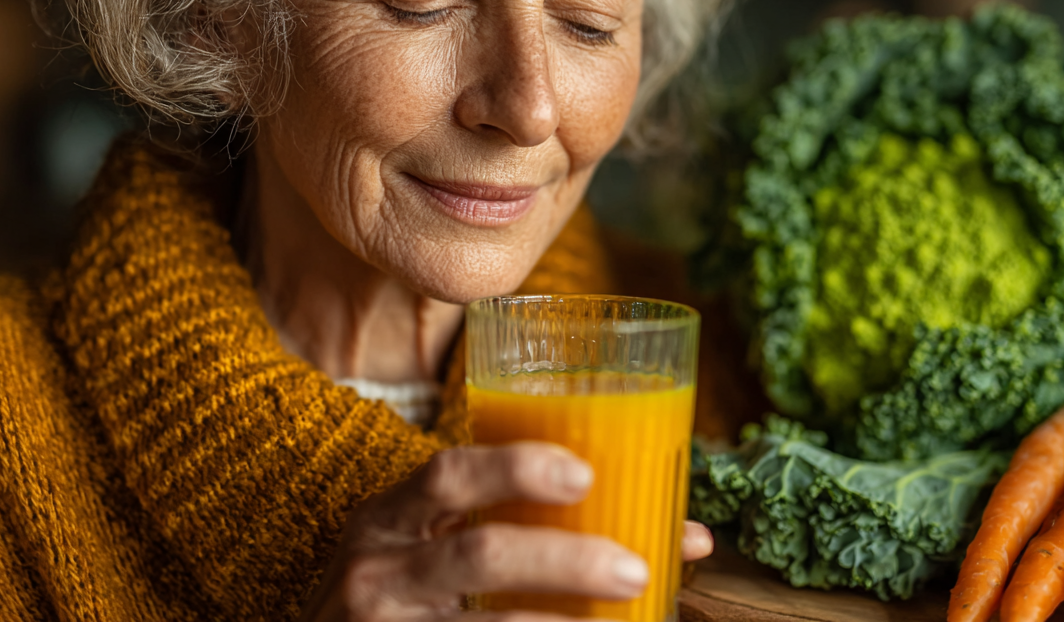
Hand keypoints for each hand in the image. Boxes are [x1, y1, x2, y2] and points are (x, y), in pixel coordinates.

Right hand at [300, 442, 712, 620]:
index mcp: (388, 516)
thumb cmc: (402, 595)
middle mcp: (376, 569)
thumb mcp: (432, 548)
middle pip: (479, 554)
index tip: (584, 473)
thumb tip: (687, 538)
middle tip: (635, 569)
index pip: (447, 473)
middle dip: (565, 561)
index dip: (516, 468)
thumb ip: (525, 529)